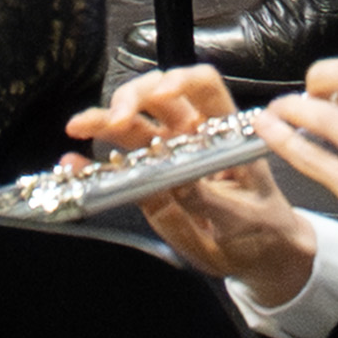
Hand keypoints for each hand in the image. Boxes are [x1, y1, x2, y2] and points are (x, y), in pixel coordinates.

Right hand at [64, 69, 308, 299]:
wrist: (262, 256)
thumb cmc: (259, 233)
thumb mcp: (239, 223)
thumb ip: (206, 201)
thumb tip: (171, 179)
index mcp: (226, 135)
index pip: (206, 87)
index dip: (183, 80)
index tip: (163, 91)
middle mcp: (195, 136)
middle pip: (159, 95)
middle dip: (133, 98)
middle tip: (116, 117)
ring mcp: (169, 155)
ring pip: (134, 124)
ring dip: (104, 120)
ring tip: (80, 126)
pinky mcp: (150, 179)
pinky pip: (120, 163)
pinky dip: (94, 160)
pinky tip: (74, 162)